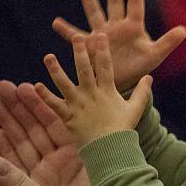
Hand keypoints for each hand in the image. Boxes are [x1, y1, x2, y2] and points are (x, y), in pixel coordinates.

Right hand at [0, 80, 101, 185]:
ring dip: (8, 122)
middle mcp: (60, 162)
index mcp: (79, 153)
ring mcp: (46, 175)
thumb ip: (97, 149)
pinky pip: (17, 167)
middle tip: (3, 86)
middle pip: (35, 129)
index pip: (57, 124)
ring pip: (23, 144)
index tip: (27, 86)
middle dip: (19, 108)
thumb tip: (101, 121)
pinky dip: (6, 152)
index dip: (41, 105)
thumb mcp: (103, 171)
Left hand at [36, 33, 152, 146]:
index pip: (105, 66)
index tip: (99, 35)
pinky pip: (54, 104)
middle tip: (76, 37)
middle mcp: (92, 95)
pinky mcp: (68, 117)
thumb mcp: (136, 109)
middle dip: (80, 52)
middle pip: (84, 69)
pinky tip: (36, 86)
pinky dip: (45, 96)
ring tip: (49, 57)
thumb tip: (149, 77)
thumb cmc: (123, 130)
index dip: (102, 50)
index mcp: (108, 91)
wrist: (111, 150)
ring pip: (65, 84)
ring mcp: (79, 105)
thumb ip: (143, 92)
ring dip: (56, 70)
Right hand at [52, 0, 185, 92]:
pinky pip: (76, 36)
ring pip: (95, 13)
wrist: (123, 81)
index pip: (135, 6)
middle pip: (115, 3)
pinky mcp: (91, 44)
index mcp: (133, 28)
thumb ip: (168, 42)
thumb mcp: (155, 55)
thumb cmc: (140, 67)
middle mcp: (117, 27)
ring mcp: (103, 33)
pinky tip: (56, 22)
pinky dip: (66, 31)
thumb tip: (184, 30)